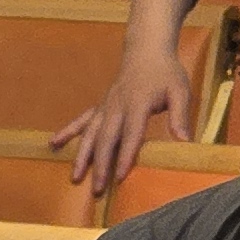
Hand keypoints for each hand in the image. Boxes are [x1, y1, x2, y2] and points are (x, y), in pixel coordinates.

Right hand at [60, 0, 198, 192]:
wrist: (145, 50)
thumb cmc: (165, 72)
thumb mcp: (180, 91)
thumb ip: (180, 116)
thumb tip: (185, 141)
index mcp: (137, 103)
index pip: (131, 133)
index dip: (126, 155)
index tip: (120, 176)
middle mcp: (116, 106)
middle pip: (105, 139)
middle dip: (100, 164)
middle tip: (98, 188)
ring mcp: (105, 106)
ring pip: (89, 134)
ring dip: (82, 156)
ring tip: (75, 177)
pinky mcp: (100, 106)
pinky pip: (81, 121)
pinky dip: (67, 132)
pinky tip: (54, 144)